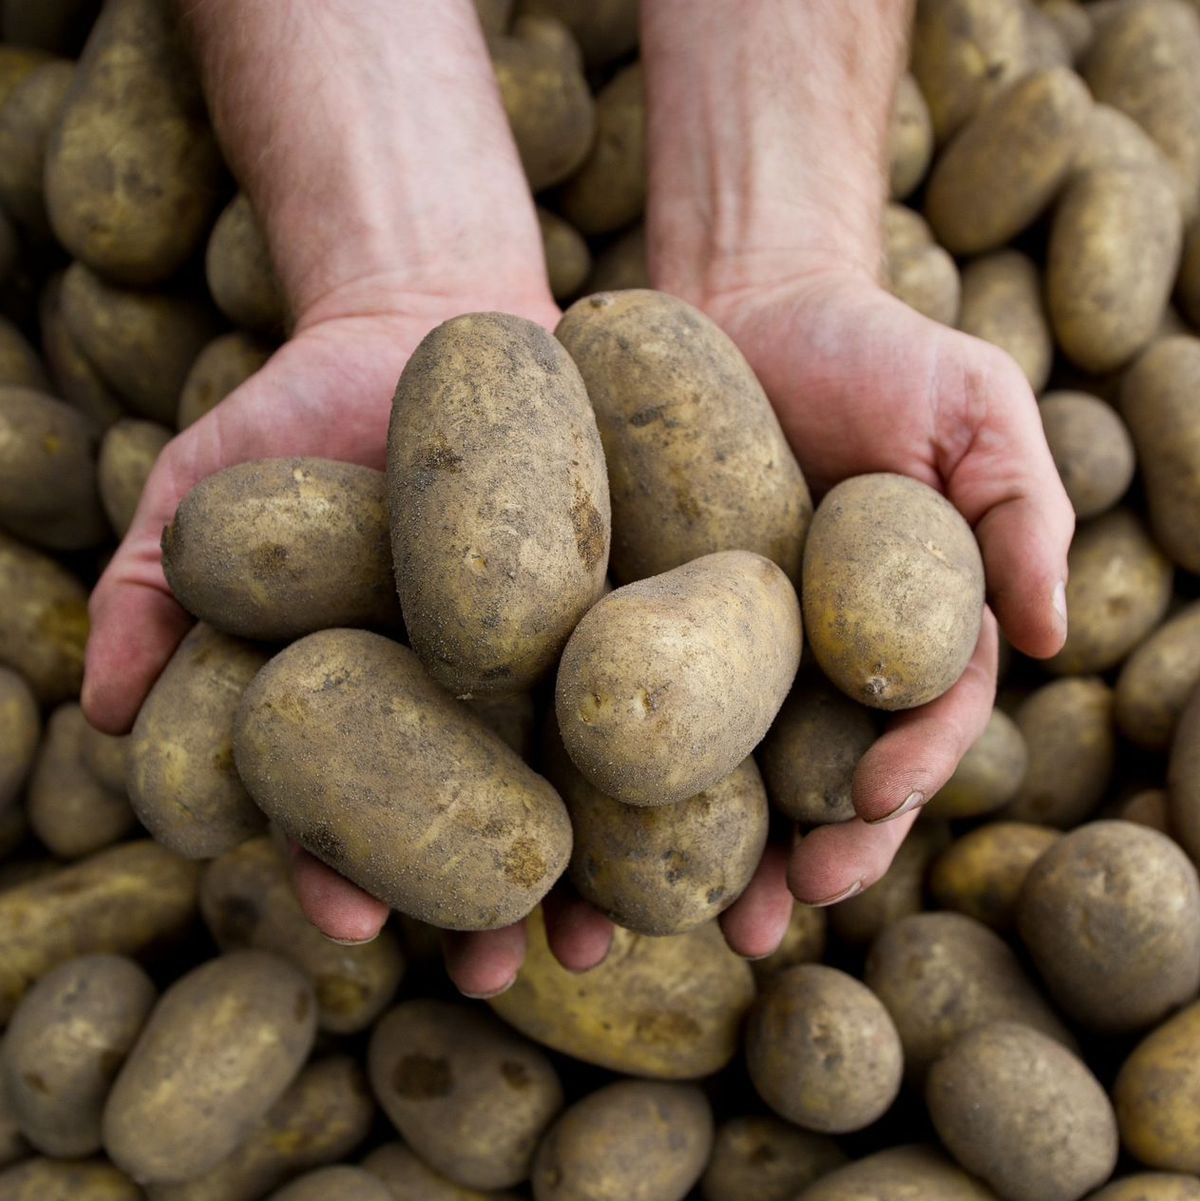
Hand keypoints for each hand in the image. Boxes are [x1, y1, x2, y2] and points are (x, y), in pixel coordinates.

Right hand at [81, 280, 798, 996]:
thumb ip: (150, 589)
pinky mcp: (657, 599)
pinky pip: (695, 681)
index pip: (359, 814)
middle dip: (502, 894)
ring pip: (602, 778)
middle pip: (494, 820)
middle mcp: (487, 702)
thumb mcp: (216, 488)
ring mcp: (577, 658)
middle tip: (510, 957)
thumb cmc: (310, 405)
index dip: (348, 871)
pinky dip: (716, 746)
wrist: (440, 314)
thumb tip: (99, 713)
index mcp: (386, 703)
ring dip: (620, 857)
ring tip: (638, 925)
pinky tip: (743, 807)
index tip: (347, 923)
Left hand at [691, 263, 1072, 909]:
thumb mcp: (974, 411)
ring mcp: (739, 644)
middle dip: (819, 848)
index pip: (921, 720)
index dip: (905, 772)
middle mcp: (825, 654)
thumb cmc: (877, 350)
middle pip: (827, 772)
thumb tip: (1050, 635)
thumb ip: (1023, 513)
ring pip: (738, 766)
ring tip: (698, 920)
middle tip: (787, 907)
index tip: (870, 806)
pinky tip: (603, 827)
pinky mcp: (659, 617)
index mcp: (907, 625)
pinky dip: (637, 769)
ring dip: (724, 849)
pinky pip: (652, 702)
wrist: (750, 299)